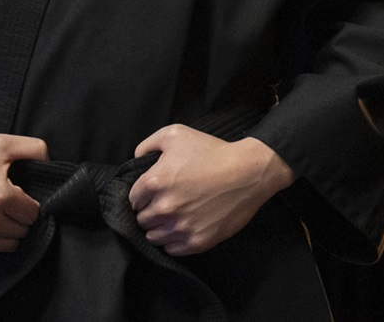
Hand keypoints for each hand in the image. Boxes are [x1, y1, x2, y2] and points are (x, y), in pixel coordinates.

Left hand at [128, 126, 293, 255]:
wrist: (250, 171)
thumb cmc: (214, 152)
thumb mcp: (177, 134)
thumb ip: (147, 144)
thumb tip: (136, 159)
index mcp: (155, 182)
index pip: (133, 200)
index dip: (144, 195)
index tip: (157, 192)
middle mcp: (164, 207)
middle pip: (141, 220)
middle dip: (151, 212)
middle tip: (169, 202)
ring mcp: (181, 227)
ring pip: (153, 237)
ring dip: (161, 228)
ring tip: (177, 216)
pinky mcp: (197, 241)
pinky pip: (172, 249)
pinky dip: (175, 241)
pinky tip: (186, 226)